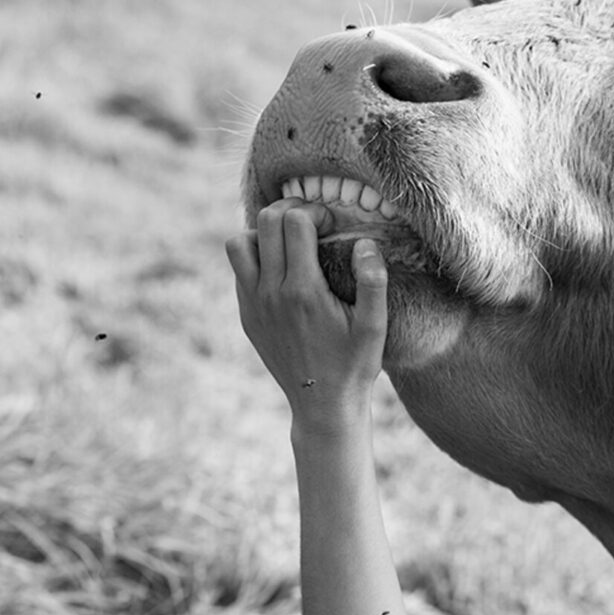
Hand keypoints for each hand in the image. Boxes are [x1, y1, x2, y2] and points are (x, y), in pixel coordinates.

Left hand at [226, 201, 386, 426]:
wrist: (323, 404)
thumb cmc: (354, 364)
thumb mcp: (375, 326)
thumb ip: (374, 281)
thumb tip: (365, 242)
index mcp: (303, 290)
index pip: (294, 221)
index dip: (316, 211)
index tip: (332, 226)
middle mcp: (271, 293)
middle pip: (265, 221)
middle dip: (291, 210)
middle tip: (312, 223)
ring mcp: (253, 304)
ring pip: (239, 243)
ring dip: (263, 233)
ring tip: (289, 243)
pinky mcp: (247, 315)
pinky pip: (239, 270)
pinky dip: (257, 258)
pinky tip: (282, 270)